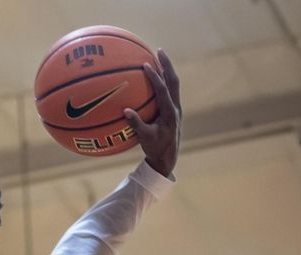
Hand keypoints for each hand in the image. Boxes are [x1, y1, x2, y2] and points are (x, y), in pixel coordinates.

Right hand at [124, 49, 180, 177]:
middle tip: (158, 51)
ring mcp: (175, 107)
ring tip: (157, 57)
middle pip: (174, 81)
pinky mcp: (172, 109)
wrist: (167, 157)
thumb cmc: (155, 148)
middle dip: (167, 65)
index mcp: (170, 113)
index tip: (146, 66)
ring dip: (166, 70)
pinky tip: (152, 75)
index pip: (164, 91)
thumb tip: (125, 110)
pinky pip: (168, 90)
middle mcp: (175, 107)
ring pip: (173, 84)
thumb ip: (136, 124)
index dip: (156, 78)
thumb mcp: (145, 138)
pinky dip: (162, 80)